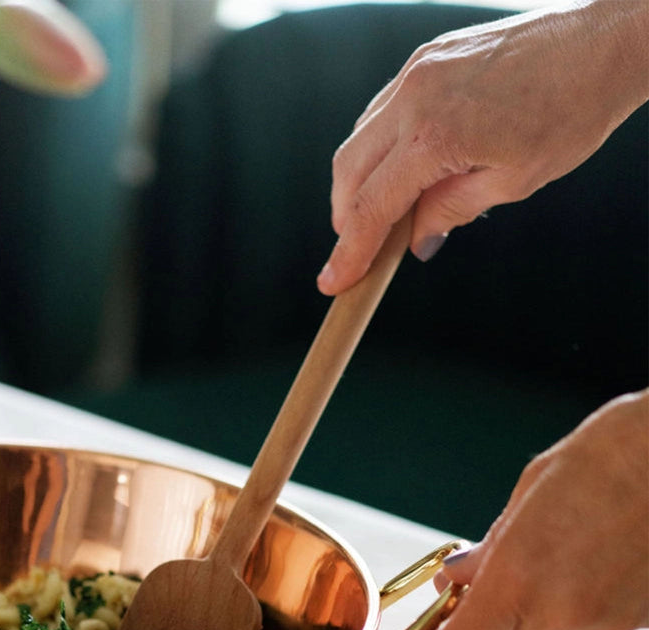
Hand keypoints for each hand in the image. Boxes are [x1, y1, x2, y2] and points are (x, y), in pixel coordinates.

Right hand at [318, 0, 648, 294]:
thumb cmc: (570, 111)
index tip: (333, 281)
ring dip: (359, 184)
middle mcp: (414, 97)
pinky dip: (378, 149)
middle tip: (360, 251)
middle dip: (346, 218)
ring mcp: (415, 72)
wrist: (603, 40)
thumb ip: (451, 211)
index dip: (350, 251)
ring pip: (358, 140)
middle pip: (349, 171)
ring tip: (384, 213)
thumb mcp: (513, 182)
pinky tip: (399, 170)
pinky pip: (380, 113)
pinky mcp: (423, 59)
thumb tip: (414, 240)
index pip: (371, 207)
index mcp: (435, 135)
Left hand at [415, 390, 648, 629]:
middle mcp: (563, 613)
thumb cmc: (613, 454)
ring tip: (535, 567)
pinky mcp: (641, 620)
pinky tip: (580, 566)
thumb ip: (492, 547)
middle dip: (479, 623)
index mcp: (520, 580)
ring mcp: (608, 622)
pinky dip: (571, 611)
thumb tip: (458, 577)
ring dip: (527, 619)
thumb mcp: (531, 491)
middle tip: (473, 583)